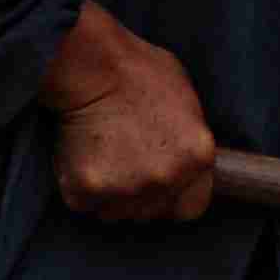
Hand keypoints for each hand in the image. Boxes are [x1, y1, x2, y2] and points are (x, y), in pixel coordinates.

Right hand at [41, 3, 215, 223]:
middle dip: (141, 194)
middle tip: (125, 161)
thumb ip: (188, 139)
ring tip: (103, 155)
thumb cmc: (139, 71)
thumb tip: (183, 157)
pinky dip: (81, 187)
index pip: (192, 206)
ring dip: (111, 193)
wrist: (90, 67)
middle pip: (152, 212)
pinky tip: (82, 156)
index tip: (162, 185)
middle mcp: (166, 179)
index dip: (175, 196)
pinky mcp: (86, 192)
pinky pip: (85, 203)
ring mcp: (126, 189)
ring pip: (117, 212)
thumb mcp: (186, 101)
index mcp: (198, 156)